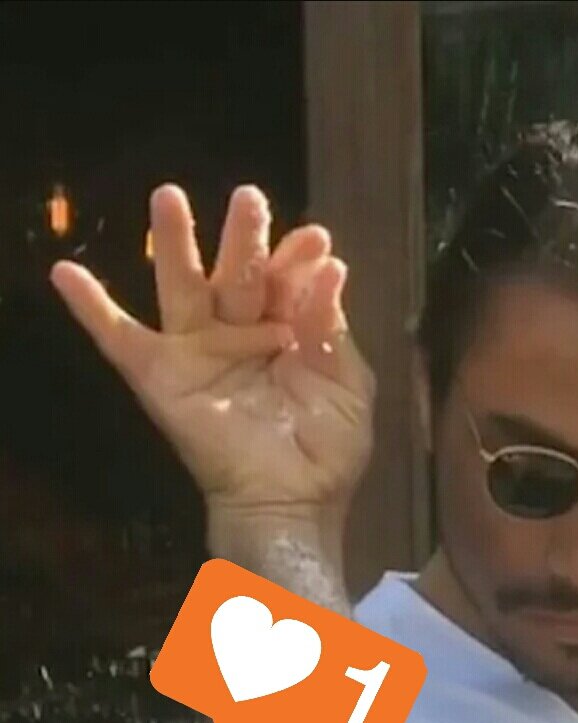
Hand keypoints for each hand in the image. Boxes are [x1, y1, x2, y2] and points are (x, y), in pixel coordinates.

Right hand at [49, 184, 374, 520]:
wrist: (295, 503)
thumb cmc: (327, 451)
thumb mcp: (346, 386)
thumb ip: (331, 330)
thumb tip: (331, 269)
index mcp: (286, 332)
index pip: (287, 283)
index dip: (298, 259)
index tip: (317, 240)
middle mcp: (238, 334)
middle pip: (236, 274)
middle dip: (244, 237)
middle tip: (250, 198)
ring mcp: (198, 353)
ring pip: (182, 288)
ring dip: (172, 243)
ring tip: (168, 197)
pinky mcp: (163, 379)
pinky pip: (120, 340)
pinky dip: (92, 309)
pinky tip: (65, 272)